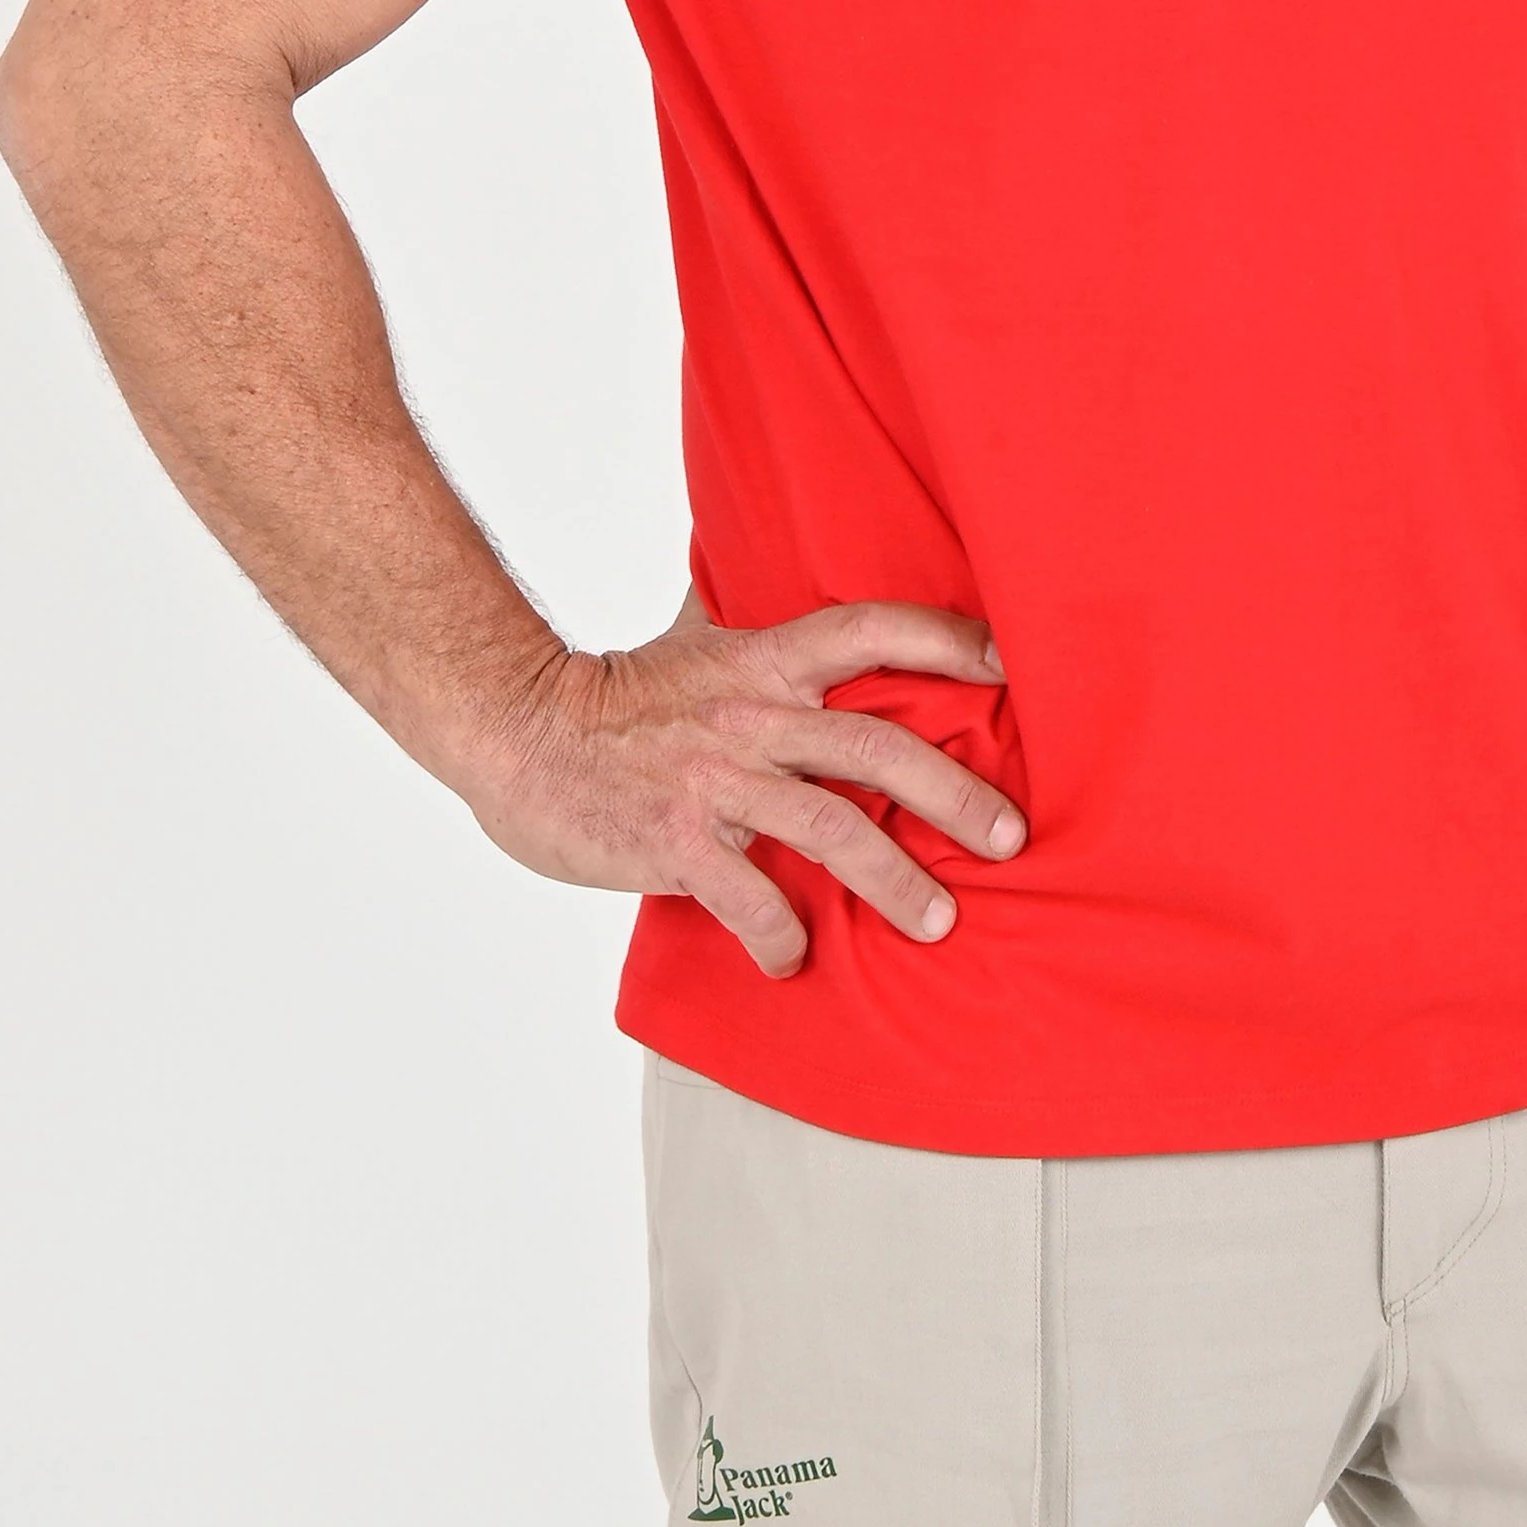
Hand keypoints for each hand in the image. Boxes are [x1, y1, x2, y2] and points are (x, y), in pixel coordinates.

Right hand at [459, 596, 1023, 977]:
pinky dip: (780, 937)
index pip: (870, 629)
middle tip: (1010, 839)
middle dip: (955, 794)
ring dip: (895, 881)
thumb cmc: (610, 693)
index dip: (944, 640)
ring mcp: (716, 781)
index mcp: (763, 660)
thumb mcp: (692, 637)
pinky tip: (793, 960)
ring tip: (939, 921)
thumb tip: (769, 566)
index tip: (1010, 665)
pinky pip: (749, 899)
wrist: (515, 729)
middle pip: (878, 747)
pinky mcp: (677, 842)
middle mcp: (751, 715)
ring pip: (833, 829)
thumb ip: (747, 617)